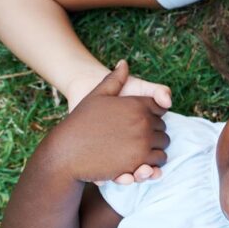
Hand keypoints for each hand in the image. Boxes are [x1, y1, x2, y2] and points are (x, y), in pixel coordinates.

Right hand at [46, 61, 169, 182]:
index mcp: (137, 104)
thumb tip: (124, 62)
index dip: (153, 113)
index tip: (143, 119)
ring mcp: (142, 144)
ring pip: (163, 147)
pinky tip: (139, 162)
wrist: (65, 151)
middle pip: (163, 129)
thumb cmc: (80, 121)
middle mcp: (143, 123)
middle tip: (140, 136)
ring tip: (141, 149)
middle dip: (154, 132)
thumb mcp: (97, 96)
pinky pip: (155, 165)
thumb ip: (114, 79)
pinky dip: (151, 165)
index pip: (159, 107)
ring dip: (155, 149)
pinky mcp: (137, 164)